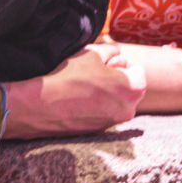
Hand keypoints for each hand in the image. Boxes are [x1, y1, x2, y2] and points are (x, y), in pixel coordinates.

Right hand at [5, 46, 146, 137]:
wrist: (43, 106)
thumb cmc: (70, 77)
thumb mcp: (92, 53)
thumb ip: (112, 51)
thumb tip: (117, 54)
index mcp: (133, 89)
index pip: (138, 71)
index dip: (121, 64)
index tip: (105, 65)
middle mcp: (129, 109)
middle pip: (131, 88)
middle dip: (118, 79)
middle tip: (95, 74)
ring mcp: (115, 122)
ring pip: (118, 101)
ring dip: (109, 93)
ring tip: (86, 87)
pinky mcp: (100, 131)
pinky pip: (106, 112)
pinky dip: (99, 105)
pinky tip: (80, 100)